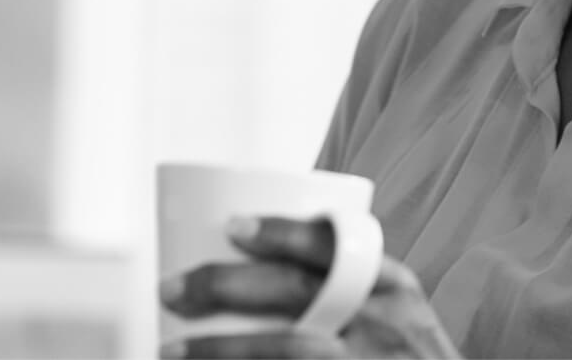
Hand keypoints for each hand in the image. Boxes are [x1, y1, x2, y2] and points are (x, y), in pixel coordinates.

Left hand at [160, 215, 461, 358]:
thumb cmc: (402, 358)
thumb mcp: (398, 314)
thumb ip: (346, 288)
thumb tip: (248, 258)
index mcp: (394, 287)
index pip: (338, 248)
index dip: (283, 233)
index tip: (232, 225)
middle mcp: (386, 325)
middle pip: (299, 294)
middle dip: (228, 286)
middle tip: (172, 288)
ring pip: (289, 350)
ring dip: (222, 349)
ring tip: (169, 348)